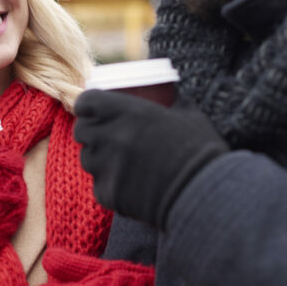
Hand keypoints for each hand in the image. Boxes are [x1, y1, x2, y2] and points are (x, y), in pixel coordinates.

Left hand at [74, 90, 227, 229]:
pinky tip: (127, 185)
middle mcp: (110, 136)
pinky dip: (109, 184)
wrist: (205, 193)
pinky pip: (99, 185)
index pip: (86, 102)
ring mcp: (106, 167)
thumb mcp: (188, 114)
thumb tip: (168, 91)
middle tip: (104, 134)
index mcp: (126, 111)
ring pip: (87, 158)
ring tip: (117, 160)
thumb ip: (171, 100)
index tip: (91, 109)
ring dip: (97, 157)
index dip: (87, 105)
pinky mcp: (108, 194)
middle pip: (81, 130)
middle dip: (89, 130)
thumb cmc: (201, 150)